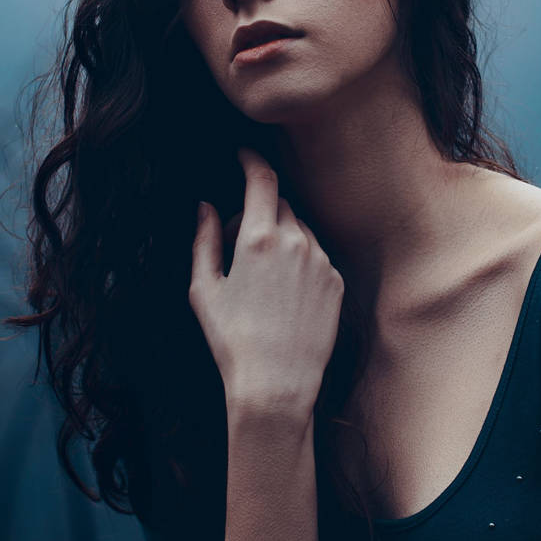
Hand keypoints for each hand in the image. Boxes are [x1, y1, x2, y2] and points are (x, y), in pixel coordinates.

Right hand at [189, 147, 344, 417]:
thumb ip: (204, 239)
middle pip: (278, 204)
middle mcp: (296, 241)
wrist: (278, 384)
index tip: (243, 155)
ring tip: (260, 280)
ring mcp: (321, 260)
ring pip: (299, 229)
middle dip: (257, 211)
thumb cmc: (233, 340)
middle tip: (236, 244)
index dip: (251, 159)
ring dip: (279, 237)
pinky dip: (299, 261)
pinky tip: (283, 296)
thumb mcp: (204, 288)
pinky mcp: (336, 281)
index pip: (261, 178)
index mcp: (259, 237)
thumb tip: (206, 207)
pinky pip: (316, 255)